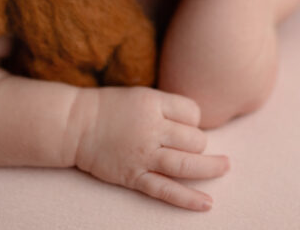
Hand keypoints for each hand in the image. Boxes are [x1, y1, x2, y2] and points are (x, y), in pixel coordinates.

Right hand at [73, 87, 229, 210]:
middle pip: (194, 139)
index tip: (186, 124)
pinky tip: (207, 204)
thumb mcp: (141, 95)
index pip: (192, 112)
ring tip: (225, 167)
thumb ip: (167, 107)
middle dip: (199, 143)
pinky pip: (166, 190)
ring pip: (186, 164)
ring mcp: (143, 154)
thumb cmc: (110, 108)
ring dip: (210, 168)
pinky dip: (188, 199)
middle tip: (192, 145)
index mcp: (153, 103)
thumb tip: (196, 126)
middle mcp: (151, 129)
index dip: (194, 120)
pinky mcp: (134, 176)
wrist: (75, 124)